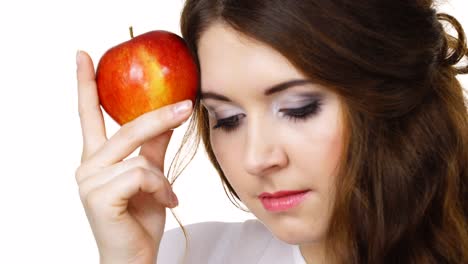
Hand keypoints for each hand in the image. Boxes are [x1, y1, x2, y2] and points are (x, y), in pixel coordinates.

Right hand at [74, 50, 191, 262]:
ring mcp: (90, 180)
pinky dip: (161, 188)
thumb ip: (155, 147)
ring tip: (167, 197)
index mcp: (97, 158)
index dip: (86, 84)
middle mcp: (88, 165)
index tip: (84, 56)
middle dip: (158, 118)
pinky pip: (142, 174)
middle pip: (126, 128)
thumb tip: (170, 116)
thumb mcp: (151, 177)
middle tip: (185, 106)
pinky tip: (165, 204)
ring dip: (161, 178)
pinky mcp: (99, 196)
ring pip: (139, 156)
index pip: (89, 114)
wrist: (134, 258)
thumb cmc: (140, 218)